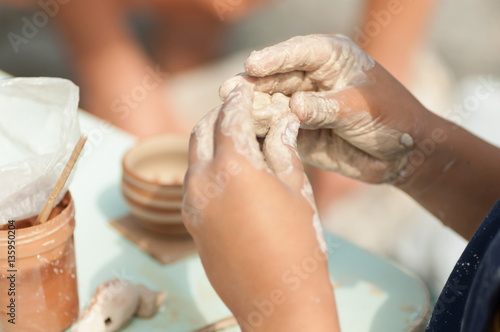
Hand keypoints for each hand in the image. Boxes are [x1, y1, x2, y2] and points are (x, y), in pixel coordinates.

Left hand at [182, 84, 338, 330]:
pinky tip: (229, 170)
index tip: (247, 88)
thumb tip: (282, 122)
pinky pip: (193, 183)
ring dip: (211, 140)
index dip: (240, 99)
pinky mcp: (191, 224)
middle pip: (202, 131)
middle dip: (219, 114)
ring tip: (236, 138)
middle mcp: (203, 182)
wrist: (278, 301)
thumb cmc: (298, 245)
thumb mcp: (296, 191)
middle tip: (239, 108)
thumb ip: (283, 150)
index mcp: (233, 167)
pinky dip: (207, 166)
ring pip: (194, 157)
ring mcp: (191, 205)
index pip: (230, 117)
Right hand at [220, 34, 432, 183]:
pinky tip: (242, 131)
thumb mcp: (360, 109)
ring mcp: (302, 103)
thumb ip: (326, 108)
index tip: (252, 65)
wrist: (399, 153)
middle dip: (253, 83)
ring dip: (252, 107)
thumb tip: (293, 107)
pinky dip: (261, 129)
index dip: (274, 58)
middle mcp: (312, 76)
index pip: (298, 52)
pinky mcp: (297, 128)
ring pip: (271, 101)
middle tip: (229, 90)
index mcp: (330, 57)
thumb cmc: (390, 118)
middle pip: (276, 76)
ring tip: (228, 110)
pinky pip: (275, 127)